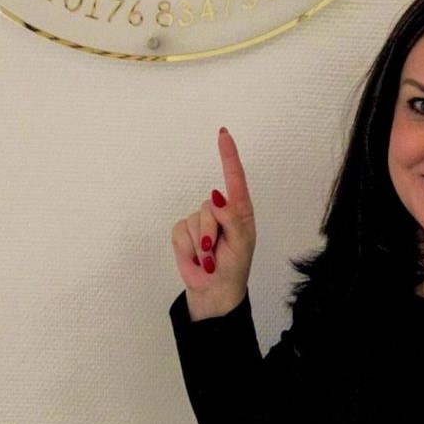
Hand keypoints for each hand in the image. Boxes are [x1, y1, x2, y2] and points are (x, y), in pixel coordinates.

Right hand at [171, 127, 255, 320]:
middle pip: (209, 205)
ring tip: (209, 258)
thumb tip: (216, 195)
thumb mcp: (241, 243)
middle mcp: (219, 210)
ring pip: (195, 220)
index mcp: (239, 209)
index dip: (228, 154)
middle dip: (212, 231)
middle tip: (217, 252)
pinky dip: (188, 249)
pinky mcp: (183, 231)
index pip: (234, 177)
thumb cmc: (235, 266)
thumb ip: (231, 218)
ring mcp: (199, 220)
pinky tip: (196, 258)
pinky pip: (181, 232)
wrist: (214, 290)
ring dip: (201, 244)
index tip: (223, 133)